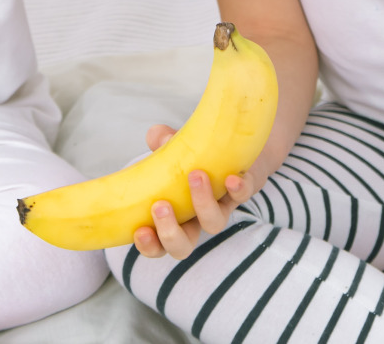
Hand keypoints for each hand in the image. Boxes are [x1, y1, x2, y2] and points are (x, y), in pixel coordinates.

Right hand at [129, 123, 257, 260]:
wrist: (232, 147)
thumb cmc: (191, 157)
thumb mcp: (171, 149)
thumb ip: (161, 141)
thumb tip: (157, 136)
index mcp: (173, 217)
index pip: (158, 245)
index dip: (149, 246)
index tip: (140, 231)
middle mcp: (196, 220)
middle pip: (182, 247)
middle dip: (170, 233)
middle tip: (160, 206)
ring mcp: (220, 207)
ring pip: (214, 223)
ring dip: (202, 202)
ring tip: (194, 175)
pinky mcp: (243, 191)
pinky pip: (243, 196)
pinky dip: (237, 190)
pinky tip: (230, 178)